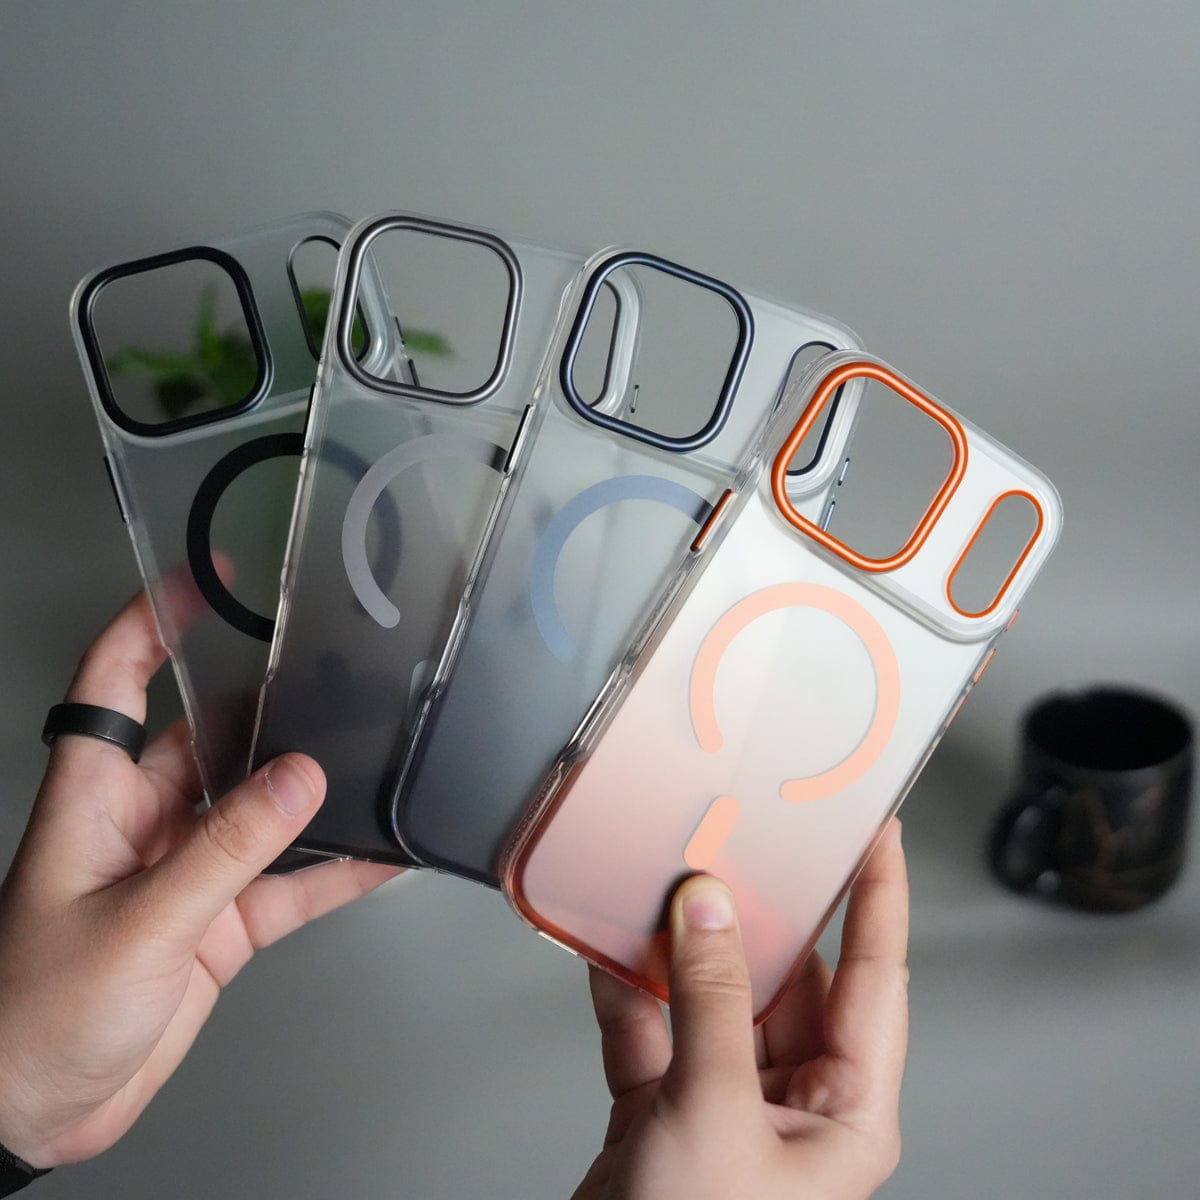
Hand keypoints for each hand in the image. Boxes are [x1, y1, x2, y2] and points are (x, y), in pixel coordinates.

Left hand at [0, 592, 400, 1167]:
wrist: (37, 1112)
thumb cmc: (39, 1011)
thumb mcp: (139, 922)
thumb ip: (227, 849)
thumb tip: (305, 776)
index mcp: (96, 799)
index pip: (116, 683)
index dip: (153, 624)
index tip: (210, 584)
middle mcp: (146, 823)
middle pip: (211, 739)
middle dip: (268, 707)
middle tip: (336, 672)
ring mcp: (188, 873)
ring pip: (262, 810)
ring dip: (314, 791)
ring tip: (377, 752)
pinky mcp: (221, 925)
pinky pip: (291, 882)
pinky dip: (337, 869)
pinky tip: (384, 854)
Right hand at [574, 819, 907, 1199]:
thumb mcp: (714, 1118)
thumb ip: (713, 1003)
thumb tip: (711, 910)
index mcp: (845, 1109)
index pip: (874, 976)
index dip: (880, 895)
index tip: (878, 830)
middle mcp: (792, 1100)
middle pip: (784, 976)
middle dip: (754, 912)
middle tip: (738, 840)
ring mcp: (725, 1101)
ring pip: (711, 993)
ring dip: (680, 945)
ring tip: (662, 881)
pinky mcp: (665, 1107)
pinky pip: (651, 1024)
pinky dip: (626, 987)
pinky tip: (606, 945)